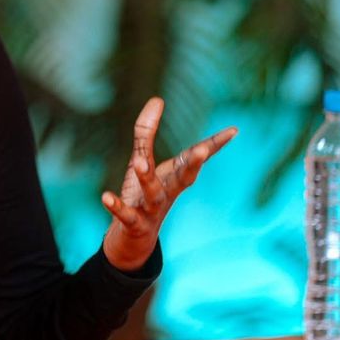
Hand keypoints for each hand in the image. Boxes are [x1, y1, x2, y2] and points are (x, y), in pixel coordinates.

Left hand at [101, 97, 236, 271]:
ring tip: (139, 162)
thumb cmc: (142, 196)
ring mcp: (151, 210)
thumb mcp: (142, 161)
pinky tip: (105, 197)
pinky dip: (117, 207)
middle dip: (193, 165)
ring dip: (147, 178)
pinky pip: (126, 215)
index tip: (234, 130)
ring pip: (153, 194)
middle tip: (203, 151)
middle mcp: (167, 193)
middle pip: (184, 178)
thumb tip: (157, 99)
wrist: (133, 240)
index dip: (214, 145)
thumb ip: (146, 133)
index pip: (195, 158)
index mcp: (173, 177)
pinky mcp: (133, 224)